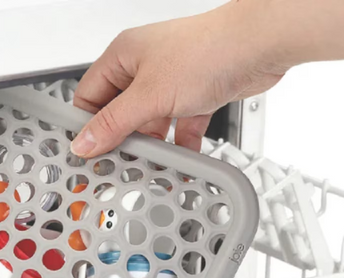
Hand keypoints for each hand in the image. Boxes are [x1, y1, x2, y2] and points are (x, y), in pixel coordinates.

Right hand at [71, 3, 287, 156]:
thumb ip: (113, 124)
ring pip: (150, 122)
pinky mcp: (195, 94)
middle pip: (120, 113)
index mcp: (123, 55)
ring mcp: (171, 80)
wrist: (260, 46)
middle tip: (119, 164)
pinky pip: (179, 126)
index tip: (87, 153)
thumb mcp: (148, 96)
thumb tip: (83, 143)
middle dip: (121, 139)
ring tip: (151, 165)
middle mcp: (144, 66)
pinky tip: (181, 160)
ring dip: (152, 145)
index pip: (89, 96)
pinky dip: (180, 144)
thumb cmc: (207, 51)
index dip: (86, 126)